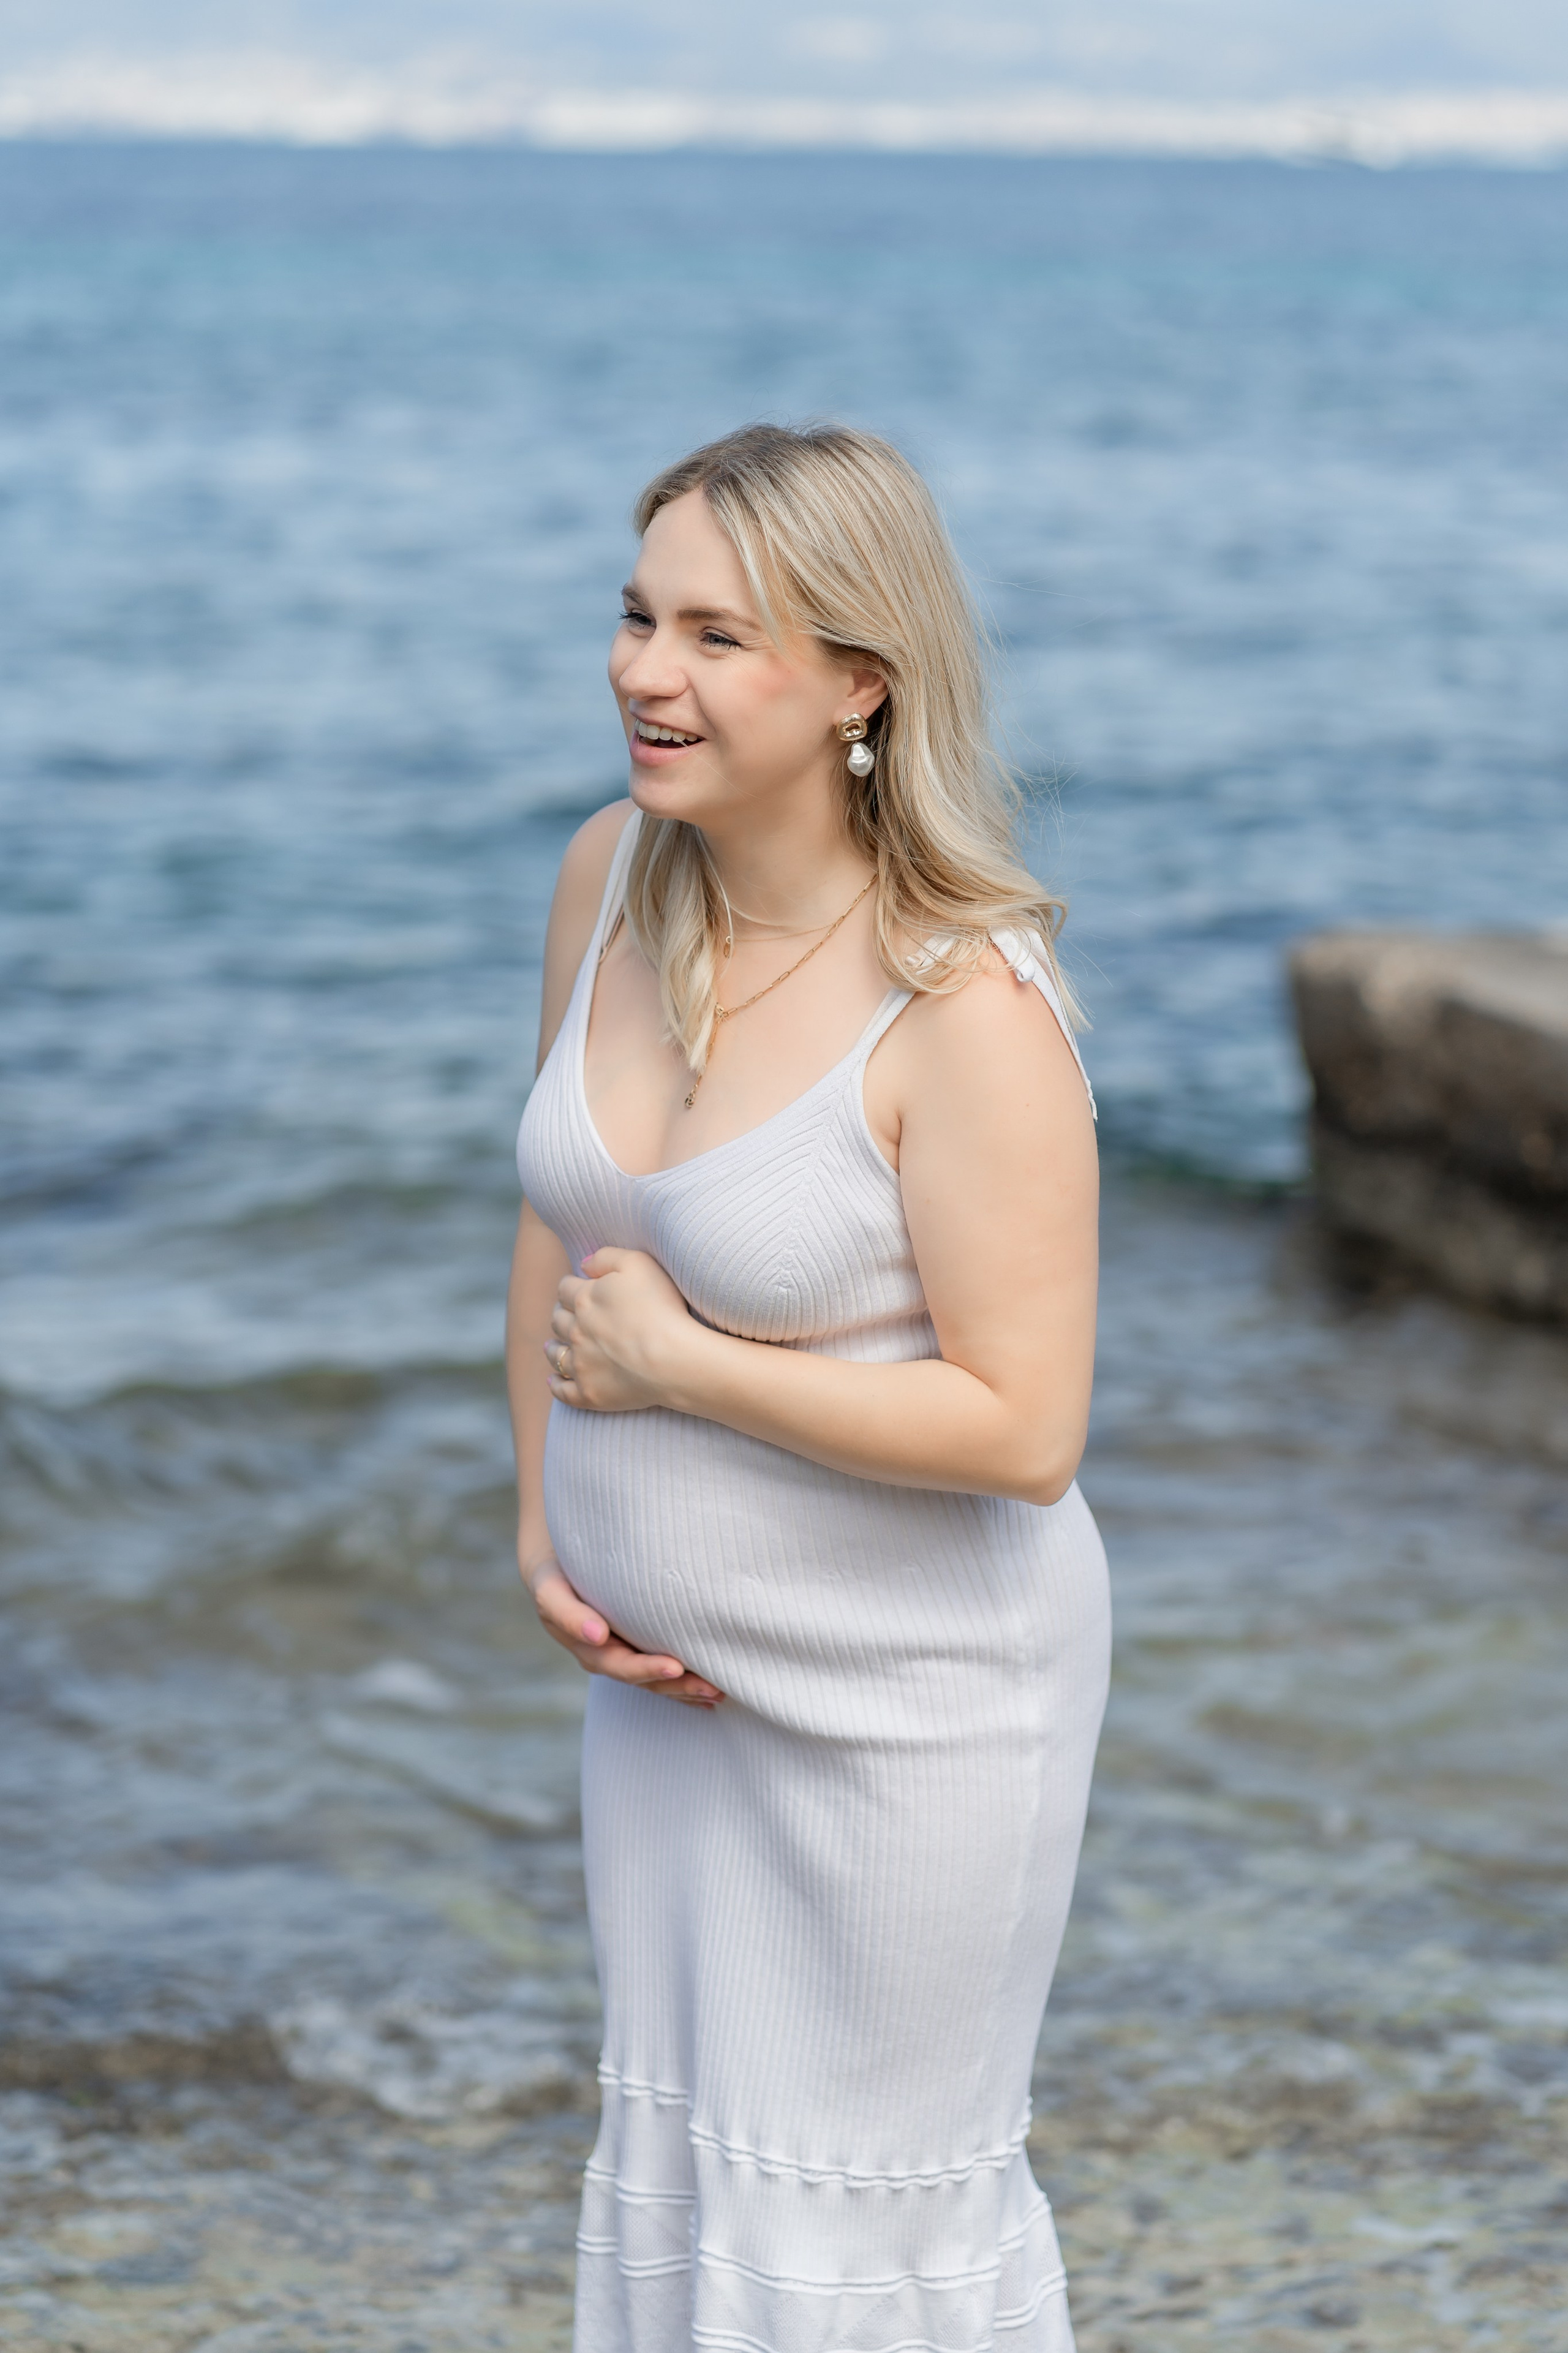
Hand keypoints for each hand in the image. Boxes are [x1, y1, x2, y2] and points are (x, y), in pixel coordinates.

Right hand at [521, 1550, 723, 1707]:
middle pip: (645, 1680)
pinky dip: (684, 1684)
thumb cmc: (556, 1575)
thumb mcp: (551, 1591)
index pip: (620, 1664)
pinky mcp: (636, 1649)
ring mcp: (622, 1656)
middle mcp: (606, 1658)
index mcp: (587, 1648)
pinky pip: (661, 1673)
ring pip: (656, 1681)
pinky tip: (711, 1694)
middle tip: (712, 1686)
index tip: (674, 1667)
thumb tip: (598, 1635)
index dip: (646, 1668)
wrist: (558, 1570)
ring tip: (720, 1692)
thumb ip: (568, 1614)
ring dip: (687, 1689)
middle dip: (678, 1686)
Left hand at [545, 1247, 699, 1412]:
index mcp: (585, 1299)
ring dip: (553, 1348)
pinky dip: (556, 1385)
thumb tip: (583, 1265)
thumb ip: (607, 1257)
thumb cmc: (662, 1308)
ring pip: (555, 1354)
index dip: (570, 1286)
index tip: (576, 1289)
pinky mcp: (588, 1393)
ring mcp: (581, 1365)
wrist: (673, 1358)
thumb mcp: (639, 1264)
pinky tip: (554, 1381)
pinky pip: (562, 1391)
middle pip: (558, 1320)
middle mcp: (576, 1332)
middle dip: (561, 1315)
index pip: (565, 1289)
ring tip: (552, 1347)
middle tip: (567, 1316)